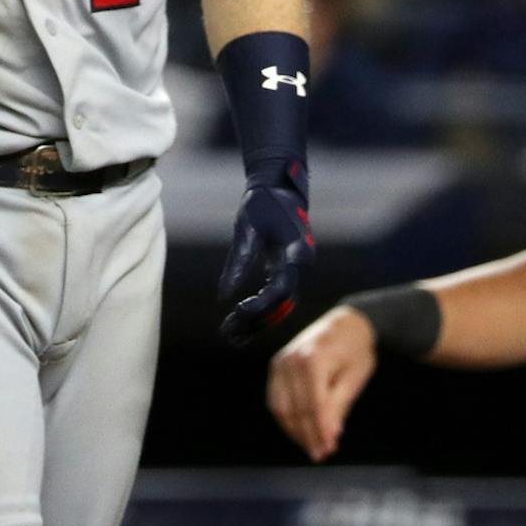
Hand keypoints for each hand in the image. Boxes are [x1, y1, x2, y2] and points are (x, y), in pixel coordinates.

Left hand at [217, 177, 314, 343]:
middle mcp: (302, 266)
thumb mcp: (247, 228)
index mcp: (297, 252)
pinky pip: (276, 299)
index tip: (235, 310)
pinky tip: (240, 327)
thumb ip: (238, 261)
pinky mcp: (287, 272)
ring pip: (280, 307)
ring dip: (256, 322)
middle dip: (255, 320)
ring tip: (229, 336)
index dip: (260, 304)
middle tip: (226, 333)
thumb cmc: (263, 204)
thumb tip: (223, 296)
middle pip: (281, 304)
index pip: (281, 289)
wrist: (281, 188)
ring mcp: (297, 271)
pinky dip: (260, 313)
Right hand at [267, 305, 375, 460]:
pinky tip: (299, 430)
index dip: (321, 431)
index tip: (329, 449)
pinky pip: (275, 400)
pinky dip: (286, 418)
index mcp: (313, 360)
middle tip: (321, 453)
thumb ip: (339, 406)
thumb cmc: (356, 349)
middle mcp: (291, 361)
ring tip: (311, 447)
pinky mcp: (276, 366)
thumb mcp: (355, 377)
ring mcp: (280, 363)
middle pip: (297, 410)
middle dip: (309, 435)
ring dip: (295, 431)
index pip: (314, 406)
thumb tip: (330, 435)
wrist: (346, 323)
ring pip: (282, 408)